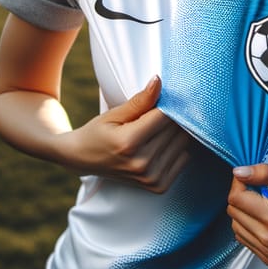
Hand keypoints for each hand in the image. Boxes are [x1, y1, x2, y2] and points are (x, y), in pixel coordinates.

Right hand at [63, 76, 190, 192]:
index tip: (162, 98)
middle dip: (171, 117)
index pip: (165, 115)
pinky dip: (177, 148)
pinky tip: (160, 144)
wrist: (83, 160)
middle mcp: (142, 164)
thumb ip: (140, 100)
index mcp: (129, 143)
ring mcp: (152, 178)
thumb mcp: (114, 113)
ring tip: (155, 129)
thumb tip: (158, 81)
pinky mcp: (159, 186)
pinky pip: (184, 158)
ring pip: (183, 142)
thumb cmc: (98, 132)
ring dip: (175, 132)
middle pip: (176, 129)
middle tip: (155, 114)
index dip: (167, 103)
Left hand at [227, 164, 267, 264]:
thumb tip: (237, 172)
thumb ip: (262, 172)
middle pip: (233, 212)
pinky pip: (242, 237)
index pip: (235, 199)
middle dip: (241, 196)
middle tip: (260, 189)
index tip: (252, 177)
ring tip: (264, 204)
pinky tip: (264, 217)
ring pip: (235, 225)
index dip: (239, 183)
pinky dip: (247, 224)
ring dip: (243, 211)